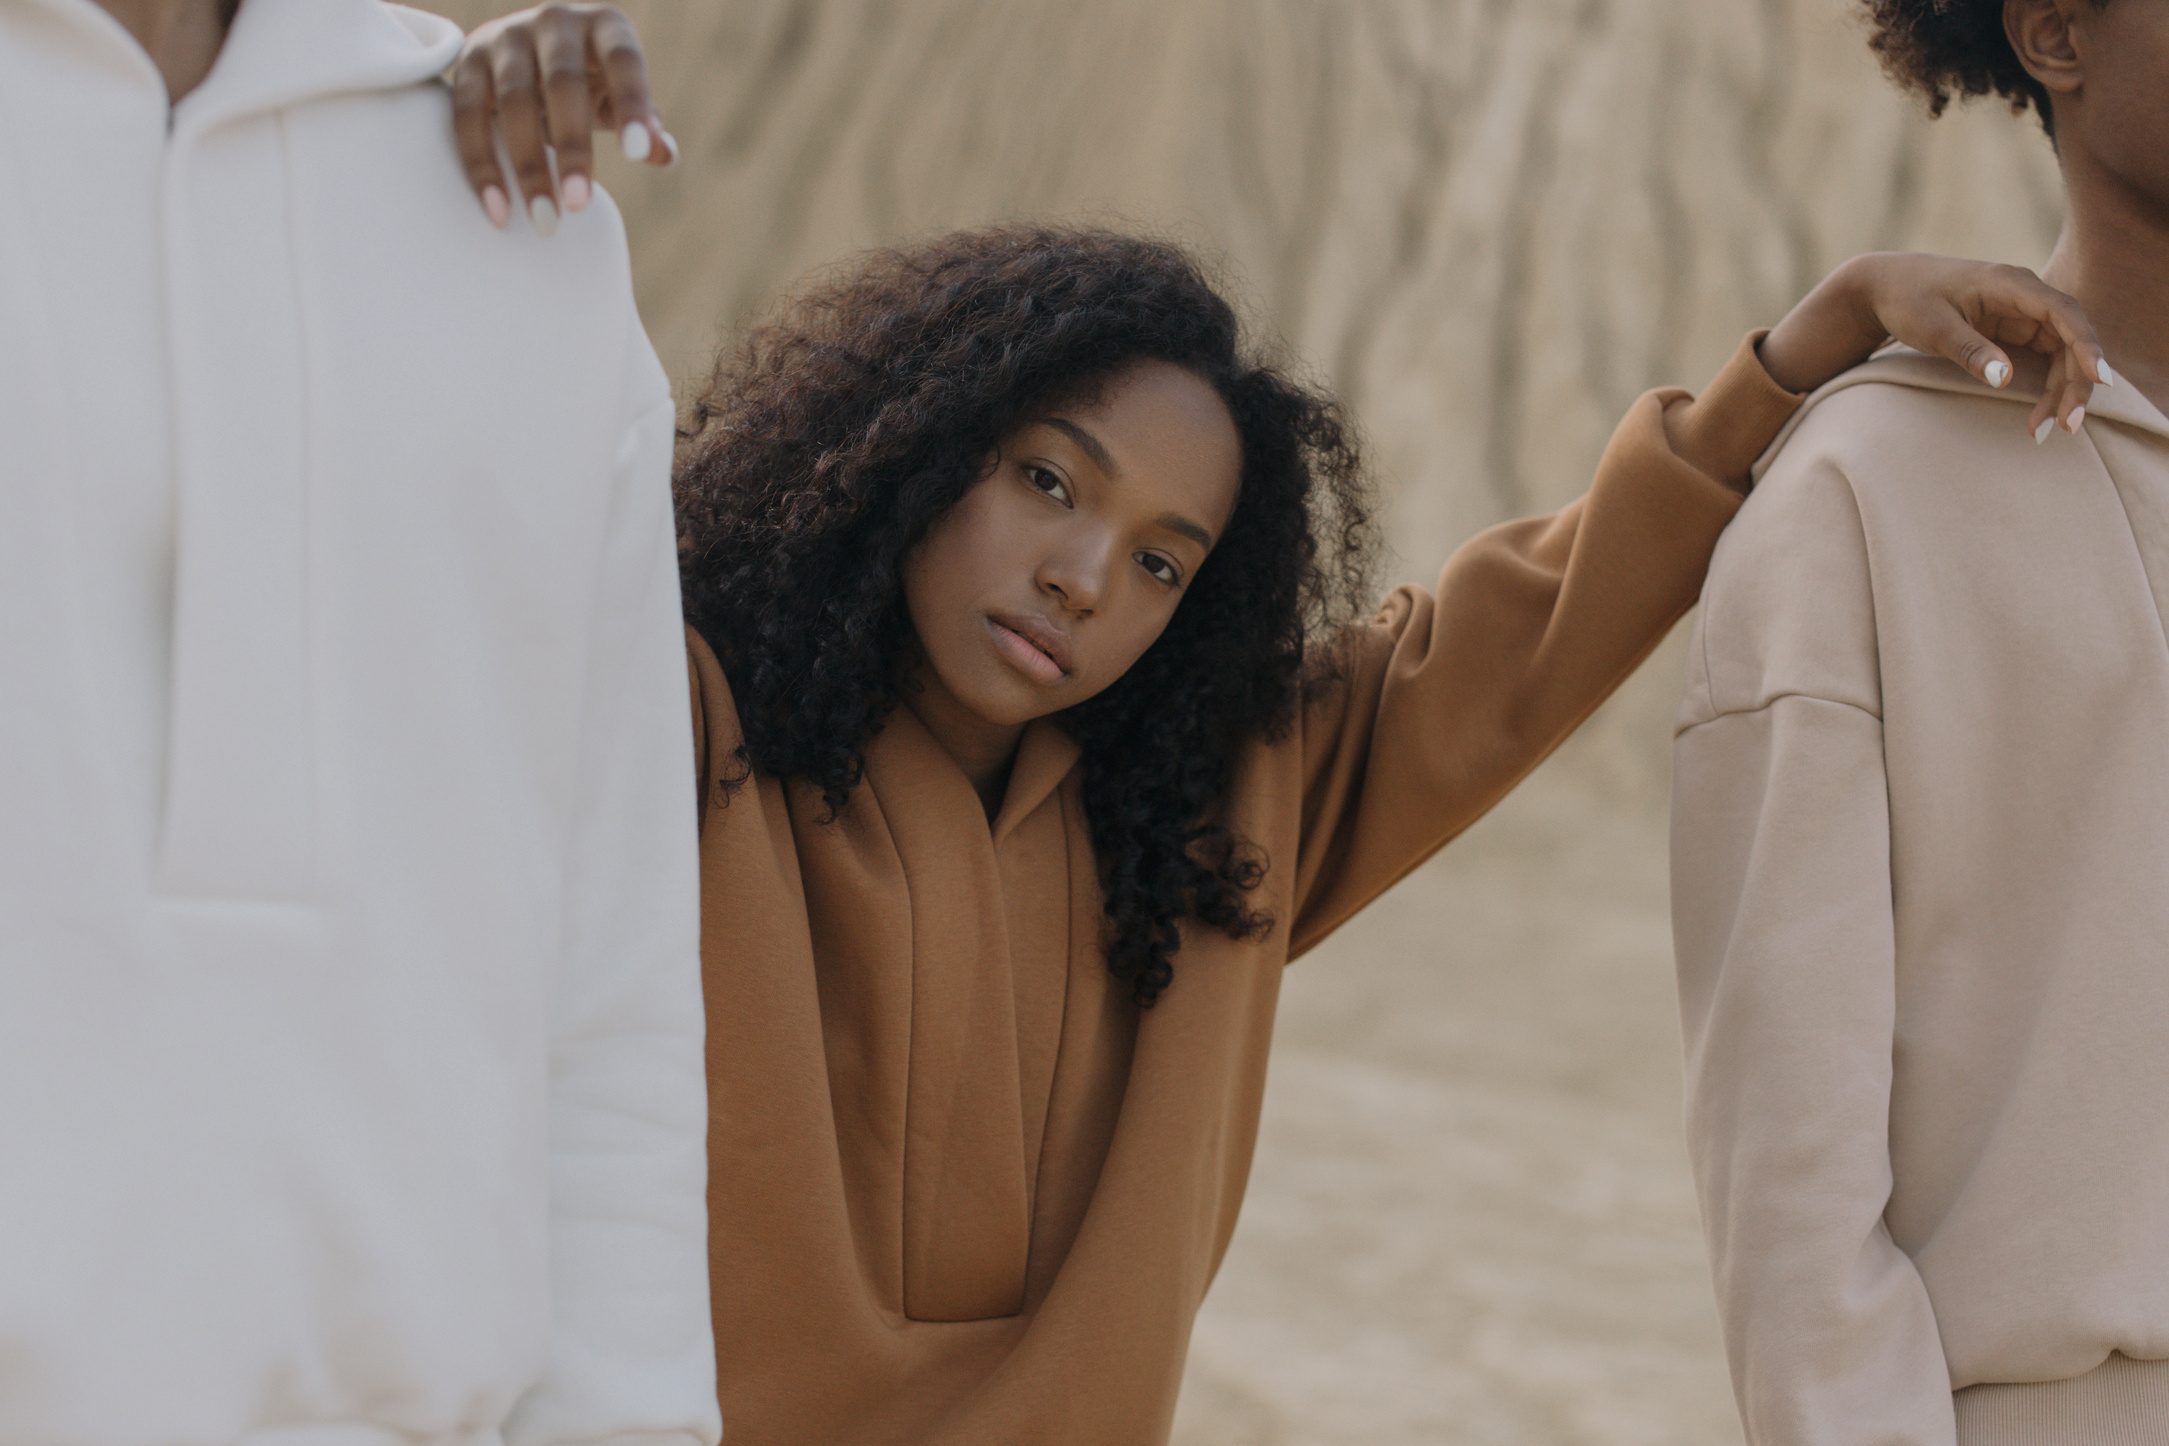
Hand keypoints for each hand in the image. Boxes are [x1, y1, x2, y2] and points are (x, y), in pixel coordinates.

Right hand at [451, 3, 675, 234]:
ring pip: (513, 100)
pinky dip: (481, 164)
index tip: (635, 154)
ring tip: (544, 219)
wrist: (525, 52)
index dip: (631, 102)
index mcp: (603, 25)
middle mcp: (553, 22)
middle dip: (572, 147)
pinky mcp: (468, 62)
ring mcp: (505, 37)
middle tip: (579, 205)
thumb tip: (661, 153)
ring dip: (528, 164)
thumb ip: (643, 125)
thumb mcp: (619, 97)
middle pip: (563, 83)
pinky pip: (467, 115)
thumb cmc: (590, 82)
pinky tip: (499, 208)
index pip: (623, 59)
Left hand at [1760, 253, 2108, 438]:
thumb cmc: (1909, 299)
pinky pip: (2044, 359)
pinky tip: (2039, 416)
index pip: (2062, 312)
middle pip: (2070, 338)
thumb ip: (1970, 350)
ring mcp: (2022, 315)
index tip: (2097, 377)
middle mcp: (2025, 296)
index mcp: (2010, 284)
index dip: (2085, 344)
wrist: (1886, 287)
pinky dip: (2045, 387)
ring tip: (2045, 429)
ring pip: (2061, 353)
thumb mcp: (1934, 327)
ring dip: (2061, 390)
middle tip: (2067, 425)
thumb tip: (2006, 378)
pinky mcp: (2014, 332)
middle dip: (2075, 381)